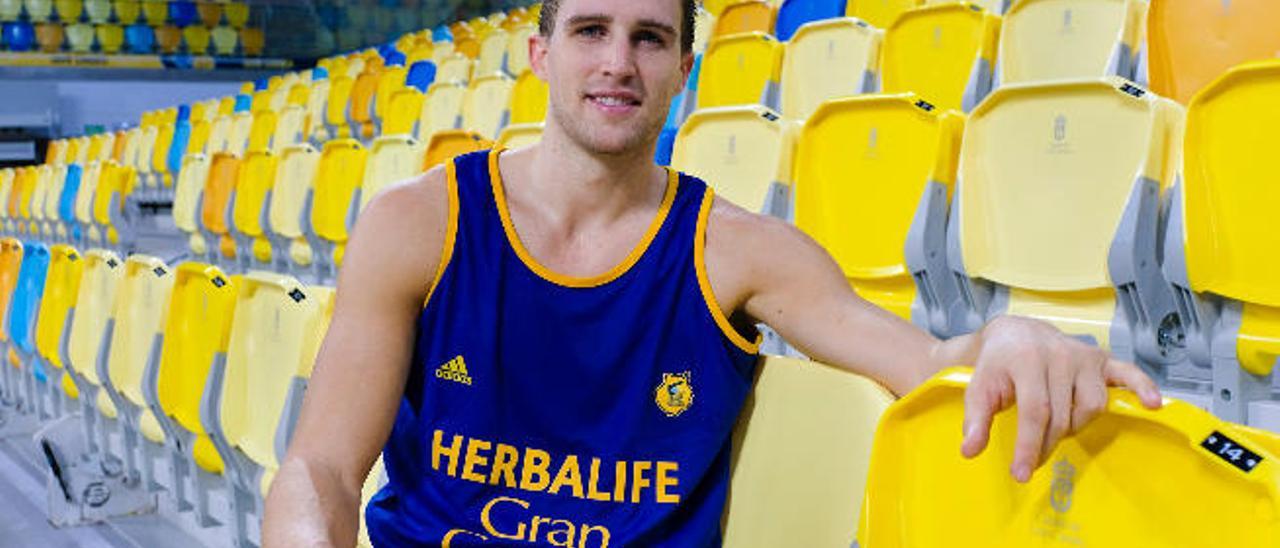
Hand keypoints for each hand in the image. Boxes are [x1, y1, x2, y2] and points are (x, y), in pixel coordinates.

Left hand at [959, 315, 1162, 481]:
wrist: (1014, 333)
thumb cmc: (996, 364)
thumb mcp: (977, 388)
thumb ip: (974, 419)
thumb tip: (970, 451)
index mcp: (1026, 360)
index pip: (1035, 412)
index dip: (1029, 446)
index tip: (1021, 473)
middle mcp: (1058, 354)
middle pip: (1063, 414)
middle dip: (1047, 444)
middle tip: (1033, 460)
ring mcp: (1082, 355)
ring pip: (1091, 404)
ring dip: (1075, 425)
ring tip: (1055, 429)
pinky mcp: (1100, 358)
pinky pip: (1126, 373)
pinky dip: (1141, 387)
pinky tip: (1152, 403)